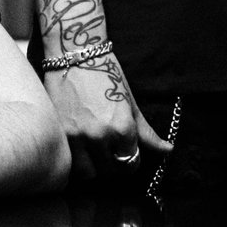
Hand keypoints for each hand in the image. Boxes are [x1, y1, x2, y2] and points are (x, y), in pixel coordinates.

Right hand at [43, 54, 170, 182]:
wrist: (74, 53)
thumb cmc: (106, 73)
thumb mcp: (129, 102)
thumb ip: (147, 133)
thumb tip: (168, 150)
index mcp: (122, 128)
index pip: (131, 163)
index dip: (130, 158)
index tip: (124, 151)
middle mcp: (100, 135)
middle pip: (110, 171)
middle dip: (112, 164)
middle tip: (109, 152)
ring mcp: (76, 136)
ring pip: (87, 174)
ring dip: (92, 167)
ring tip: (92, 153)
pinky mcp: (58, 132)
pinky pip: (68, 163)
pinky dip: (74, 162)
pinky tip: (77, 149)